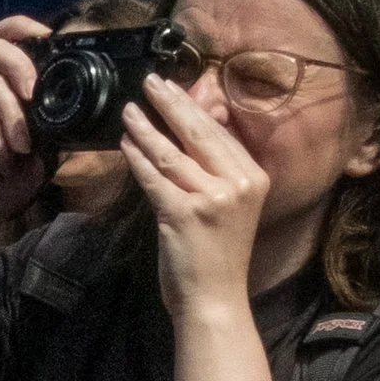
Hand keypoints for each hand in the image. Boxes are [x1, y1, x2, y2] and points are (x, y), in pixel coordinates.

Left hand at [122, 69, 266, 313]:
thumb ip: (218, 168)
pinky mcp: (182, 215)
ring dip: (146, 128)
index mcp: (254, 178)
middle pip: (198, 134)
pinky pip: (154, 178)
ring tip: (129, 110)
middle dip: (171, 104)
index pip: (219, 133)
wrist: (215, 299)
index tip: (173, 87)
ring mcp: (211, 199)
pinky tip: (125, 142)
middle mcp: (237, 184)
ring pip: (171, 154)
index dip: (192, 108)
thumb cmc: (218, 253)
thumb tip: (198, 125)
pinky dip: (137, 158)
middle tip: (149, 82)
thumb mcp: (230, 205)